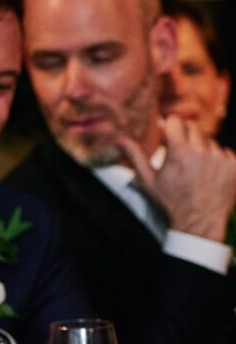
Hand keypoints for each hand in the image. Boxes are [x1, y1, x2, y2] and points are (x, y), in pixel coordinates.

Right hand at [117, 115, 235, 241]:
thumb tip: (119, 139)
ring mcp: (220, 158)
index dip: (170, 127)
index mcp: (179, 152)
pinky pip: (226, 153)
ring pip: (210, 142)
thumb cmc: (170, 202)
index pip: (176, 121)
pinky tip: (209, 175)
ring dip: (202, 151)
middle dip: (185, 137)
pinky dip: (218, 161)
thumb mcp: (148, 180)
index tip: (168, 136)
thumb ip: (135, 156)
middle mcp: (202, 151)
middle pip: (194, 128)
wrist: (198, 222)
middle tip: (180, 156)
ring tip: (195, 171)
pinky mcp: (234, 166)